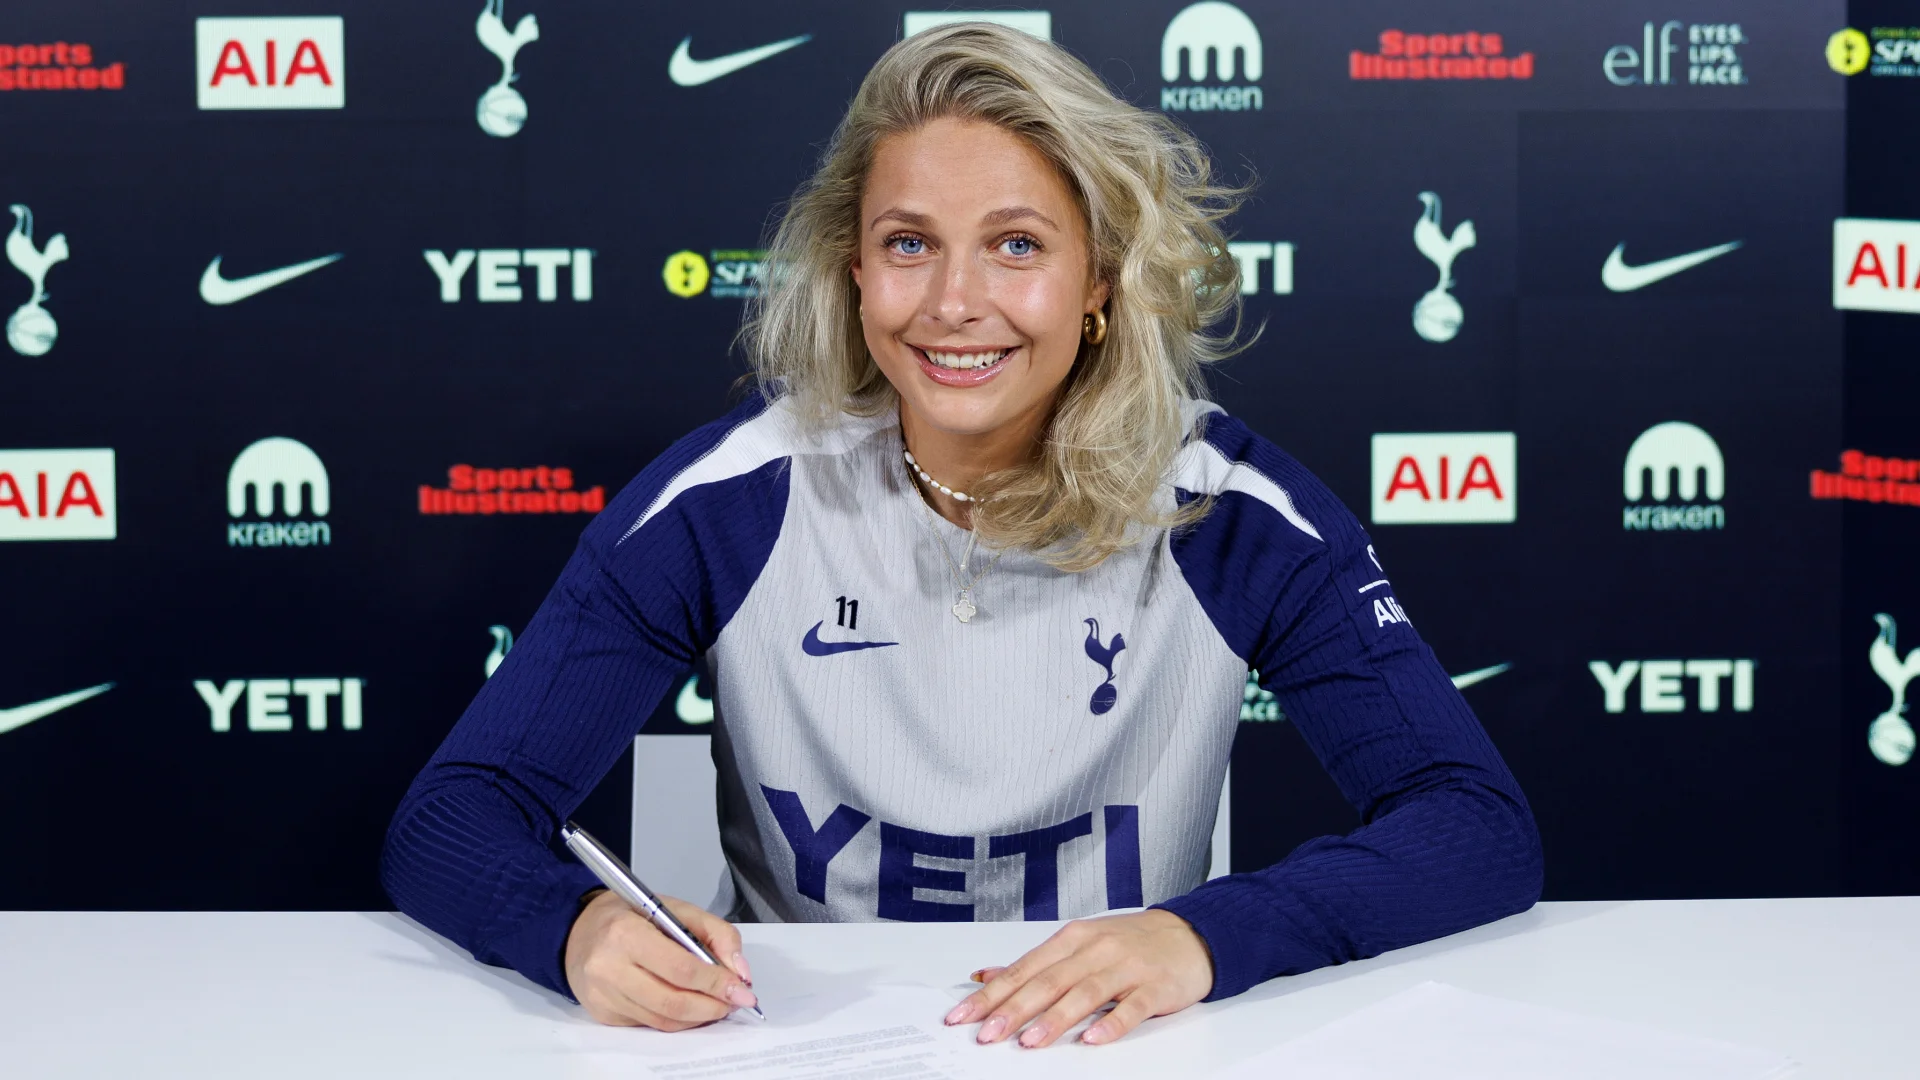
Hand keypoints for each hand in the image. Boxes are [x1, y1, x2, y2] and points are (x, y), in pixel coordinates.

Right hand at [563, 888, 759, 1028]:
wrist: (577, 931)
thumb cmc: (629, 916)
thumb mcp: (674, 908)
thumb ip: (715, 933)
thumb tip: (739, 971)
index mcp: (626, 933)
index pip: (681, 969)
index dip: (716, 983)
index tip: (742, 990)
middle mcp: (609, 968)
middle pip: (672, 1002)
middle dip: (712, 1006)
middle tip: (734, 1002)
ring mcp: (603, 995)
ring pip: (663, 1020)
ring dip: (698, 1017)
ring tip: (715, 1004)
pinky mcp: (603, 1014)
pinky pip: (649, 1024)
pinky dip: (676, 1019)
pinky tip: (687, 1006)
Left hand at [944, 909, 1213, 1047]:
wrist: (1189, 935)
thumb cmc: (1129, 943)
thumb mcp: (1079, 945)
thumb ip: (1034, 964)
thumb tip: (985, 975)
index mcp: (1072, 940)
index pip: (1023, 969)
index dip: (992, 993)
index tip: (965, 1015)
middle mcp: (1095, 949)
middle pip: (1048, 981)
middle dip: (1014, 1009)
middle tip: (988, 1033)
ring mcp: (1126, 967)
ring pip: (1085, 993)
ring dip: (1055, 1019)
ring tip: (1030, 1041)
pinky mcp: (1154, 987)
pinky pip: (1132, 1008)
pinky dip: (1111, 1023)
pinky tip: (1093, 1039)